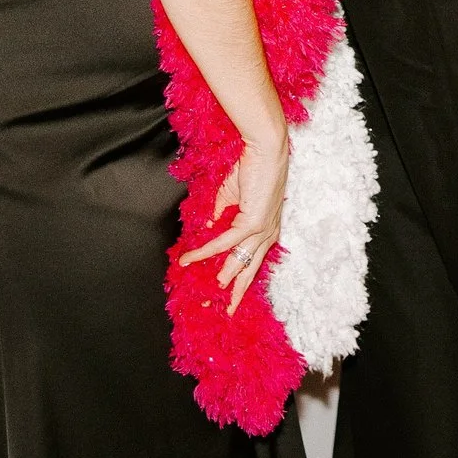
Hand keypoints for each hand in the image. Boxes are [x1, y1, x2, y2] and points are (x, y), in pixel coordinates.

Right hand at [178, 130, 288, 311]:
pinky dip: (205, 252)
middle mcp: (267, 235)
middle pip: (248, 271)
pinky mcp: (252, 222)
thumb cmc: (252, 168)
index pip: (251, 262)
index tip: (225, 294)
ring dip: (217, 279)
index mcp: (266, 230)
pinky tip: (190, 260)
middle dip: (231, 292)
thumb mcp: (233, 198)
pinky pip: (224, 243)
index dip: (238, 279)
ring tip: (203, 295)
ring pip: (237, 263)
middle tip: (216, 309)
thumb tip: (205, 230)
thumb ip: (221, 216)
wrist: (265, 149)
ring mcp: (262, 230)